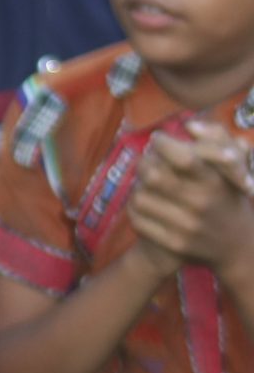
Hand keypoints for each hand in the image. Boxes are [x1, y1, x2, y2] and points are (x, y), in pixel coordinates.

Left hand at [129, 126, 253, 278]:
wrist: (237, 247)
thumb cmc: (231, 199)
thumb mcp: (234, 169)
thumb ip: (217, 141)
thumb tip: (189, 126)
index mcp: (215, 182)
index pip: (182, 158)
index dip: (163, 144)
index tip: (159, 139)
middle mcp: (200, 204)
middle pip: (152, 175)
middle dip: (144, 162)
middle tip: (147, 160)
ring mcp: (185, 226)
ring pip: (140, 197)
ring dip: (137, 186)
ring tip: (145, 183)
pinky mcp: (173, 243)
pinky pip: (137, 220)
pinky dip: (135, 208)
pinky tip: (145, 203)